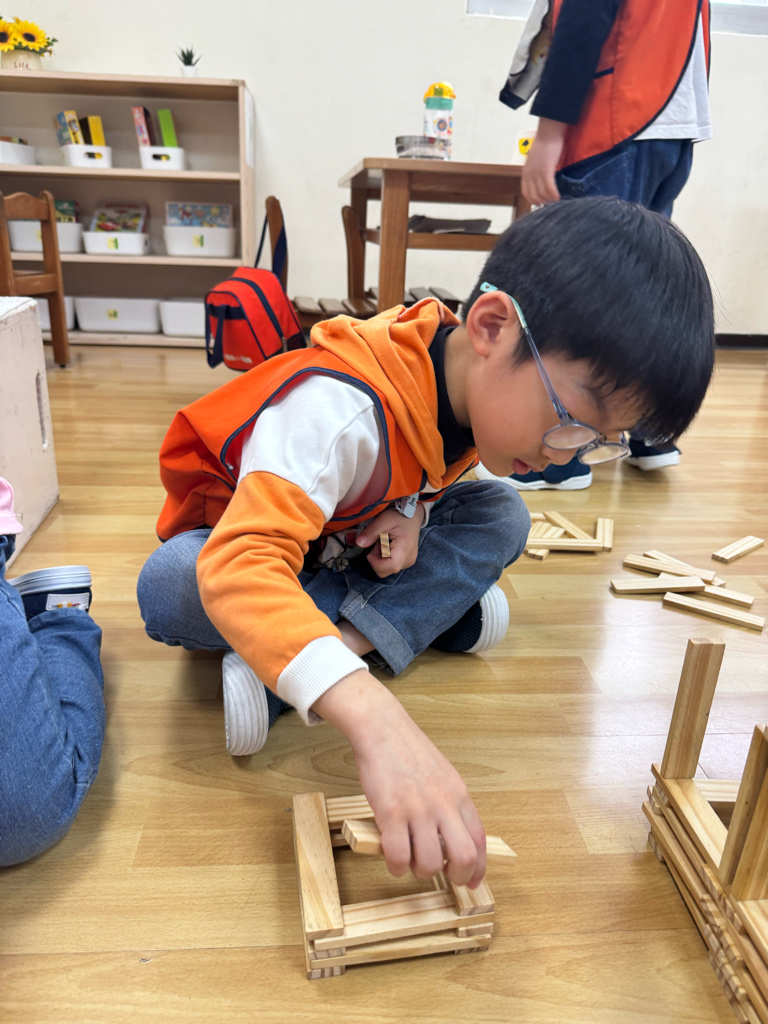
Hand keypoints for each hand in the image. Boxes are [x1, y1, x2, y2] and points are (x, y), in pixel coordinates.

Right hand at [313, 670, 487, 886]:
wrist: (382, 728)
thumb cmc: (408, 751)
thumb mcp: (443, 775)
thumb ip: (451, 804)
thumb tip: (454, 837)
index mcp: (459, 795)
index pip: (480, 840)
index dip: (479, 868)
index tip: (472, 881)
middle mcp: (443, 804)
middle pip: (464, 857)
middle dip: (456, 877)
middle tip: (444, 877)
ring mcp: (418, 809)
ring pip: (430, 863)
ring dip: (420, 871)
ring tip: (411, 861)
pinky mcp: (391, 813)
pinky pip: (398, 857)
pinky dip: (396, 866)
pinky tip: (392, 858)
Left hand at [357, 503, 424, 578]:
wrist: (412, 514)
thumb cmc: (399, 516)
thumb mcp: (383, 520)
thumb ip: (371, 533)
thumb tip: (359, 543)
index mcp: (405, 549)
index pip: (390, 567)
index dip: (376, 562)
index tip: (373, 548)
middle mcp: (409, 559)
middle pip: (386, 571)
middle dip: (377, 559)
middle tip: (378, 542)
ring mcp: (409, 561)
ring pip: (387, 569)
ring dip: (380, 558)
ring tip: (384, 542)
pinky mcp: (407, 561)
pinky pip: (391, 565)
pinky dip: (385, 557)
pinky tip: (388, 545)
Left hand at [521, 117, 566, 205]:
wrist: (548, 132)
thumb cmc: (545, 144)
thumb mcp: (536, 160)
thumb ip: (536, 171)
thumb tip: (542, 181)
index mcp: (526, 173)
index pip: (526, 193)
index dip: (533, 200)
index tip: (541, 203)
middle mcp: (529, 175)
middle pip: (534, 196)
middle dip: (542, 202)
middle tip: (551, 204)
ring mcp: (537, 173)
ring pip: (541, 194)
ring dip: (549, 200)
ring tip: (556, 201)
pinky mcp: (546, 170)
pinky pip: (549, 188)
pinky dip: (554, 195)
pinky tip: (558, 197)